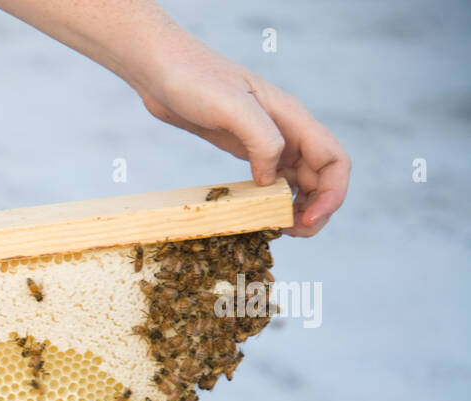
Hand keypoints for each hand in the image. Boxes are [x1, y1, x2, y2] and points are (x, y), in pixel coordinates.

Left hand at [133, 41, 349, 236]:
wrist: (162, 71)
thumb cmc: (194, 79)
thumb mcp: (231, 106)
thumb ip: (261, 139)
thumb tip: (272, 180)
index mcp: (292, 119)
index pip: (334, 161)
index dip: (332, 195)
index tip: (309, 220)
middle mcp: (287, 131)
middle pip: (321, 177)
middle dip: (315, 209)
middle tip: (290, 233)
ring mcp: (267, 141)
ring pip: (299, 182)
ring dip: (296, 209)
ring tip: (278, 230)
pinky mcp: (246, 150)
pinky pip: (272, 181)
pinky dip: (272, 202)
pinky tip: (259, 216)